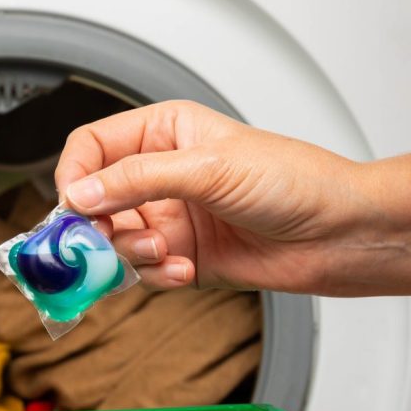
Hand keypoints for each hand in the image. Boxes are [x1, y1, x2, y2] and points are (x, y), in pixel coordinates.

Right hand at [56, 100, 371, 294]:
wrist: (336, 234)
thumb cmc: (293, 182)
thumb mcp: (208, 168)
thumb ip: (137, 180)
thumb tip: (81, 194)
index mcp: (164, 134)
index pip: (91, 148)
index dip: (74, 176)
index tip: (73, 207)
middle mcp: (160, 176)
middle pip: (94, 202)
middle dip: (99, 226)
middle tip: (105, 243)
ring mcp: (168, 219)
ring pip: (113, 242)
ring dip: (130, 254)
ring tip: (162, 253)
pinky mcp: (179, 257)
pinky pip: (142, 272)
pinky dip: (155, 275)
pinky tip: (183, 269)